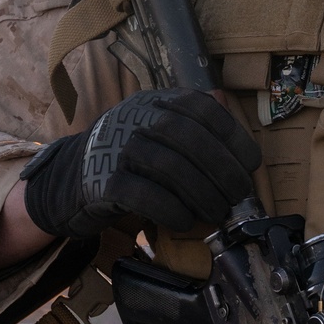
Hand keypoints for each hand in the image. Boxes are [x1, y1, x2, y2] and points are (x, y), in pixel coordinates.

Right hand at [20, 89, 260, 237]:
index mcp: (158, 102)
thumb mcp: (163, 136)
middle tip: (238, 196)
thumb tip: (246, 158)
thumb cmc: (133, 160)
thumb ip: (200, 137)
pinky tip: (185, 221)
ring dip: (201, 193)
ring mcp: (116, 146)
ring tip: (216, 213)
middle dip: (221, 169)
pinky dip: (169, 208)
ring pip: (168, 164)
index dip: (233, 136)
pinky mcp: (101, 181)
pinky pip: (141, 193)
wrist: (71, 179)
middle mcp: (137, 116)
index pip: (203, 108)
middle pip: (188, 136)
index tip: (251, 165)